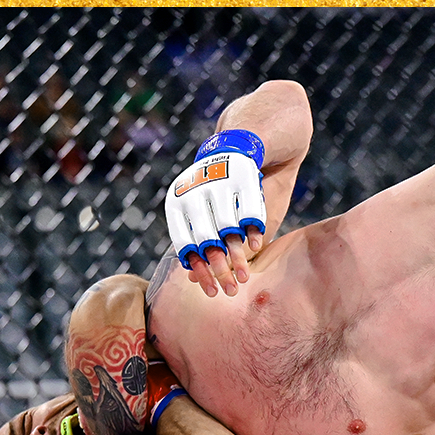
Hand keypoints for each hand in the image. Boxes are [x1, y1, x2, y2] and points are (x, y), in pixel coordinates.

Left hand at [164, 130, 266, 296]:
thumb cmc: (226, 189)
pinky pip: (248, 210)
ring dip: (237, 256)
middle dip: (219, 269)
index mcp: (178, 201)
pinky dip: (252, 232)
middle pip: (205, 240)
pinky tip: (255, 249)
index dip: (199, 270)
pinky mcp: (242, 173)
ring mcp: (217, 181)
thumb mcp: (211, 217)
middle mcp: (193, 190)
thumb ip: (205, 243)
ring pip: (226, 229)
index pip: (185, 244)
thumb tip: (193, 279)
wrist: (248, 142)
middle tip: (231, 291)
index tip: (211, 293)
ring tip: (245, 276)